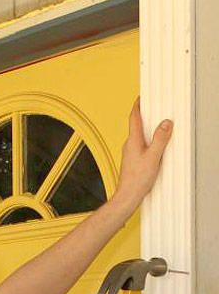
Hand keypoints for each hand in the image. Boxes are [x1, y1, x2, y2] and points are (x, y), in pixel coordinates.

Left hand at [113, 97, 172, 211]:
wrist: (128, 195)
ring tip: (157, 126)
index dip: (137, 106)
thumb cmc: (137, 179)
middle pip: (137, 125)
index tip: (141, 97)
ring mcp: (129, 153)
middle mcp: (129, 145)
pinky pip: (140, 146)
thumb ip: (160, 139)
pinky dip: (148, 142)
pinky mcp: (132, 160)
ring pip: (139, 136)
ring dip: (147, 130)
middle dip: (145, 116)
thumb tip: (165, 124)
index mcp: (133, 141)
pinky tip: (155, 147)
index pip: (134, 118)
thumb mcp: (153, 157)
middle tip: (153, 108)